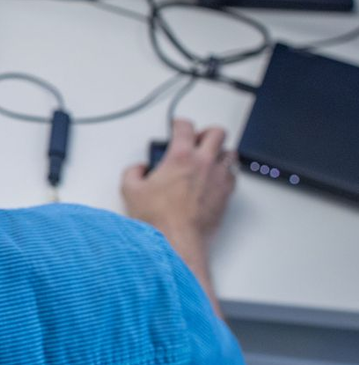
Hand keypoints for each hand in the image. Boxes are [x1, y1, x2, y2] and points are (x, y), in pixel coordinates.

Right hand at [121, 120, 235, 311]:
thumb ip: (133, 172)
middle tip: (196, 139)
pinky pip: (232, 175)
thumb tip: (139, 169)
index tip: (176, 126)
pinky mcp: (226, 194)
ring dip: (219, 151)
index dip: (179, 123)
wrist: (177, 241)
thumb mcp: (130, 190)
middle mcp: (204, 163)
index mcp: (180, 157)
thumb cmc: (158, 219)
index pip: (185, 126)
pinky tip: (214, 179)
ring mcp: (218, 178)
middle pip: (216, 133)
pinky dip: (225, 173)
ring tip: (208, 158)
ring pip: (230, 152)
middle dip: (206, 132)